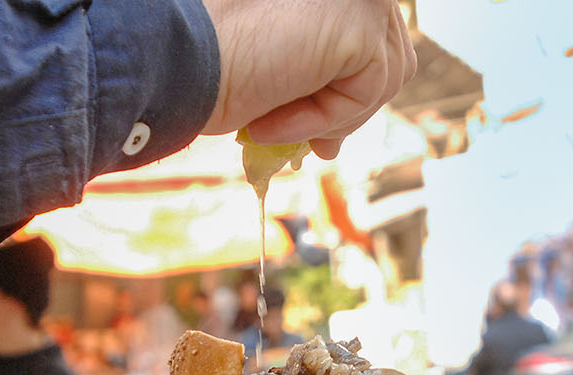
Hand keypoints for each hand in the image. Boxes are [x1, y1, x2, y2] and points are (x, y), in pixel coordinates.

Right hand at [200, 0, 415, 158]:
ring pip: (387, 77)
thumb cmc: (214, 64)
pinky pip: (365, 93)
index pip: (372, 38)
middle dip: (354, 109)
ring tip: (278, 127)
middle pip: (390, 56)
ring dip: (336, 117)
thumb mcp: (282, 70)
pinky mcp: (361, 25)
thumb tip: (338, 140)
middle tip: (318, 150)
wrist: (183, 63)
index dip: (351, 90)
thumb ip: (320, 79)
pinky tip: (272, 122)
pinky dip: (323, 120)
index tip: (321, 138)